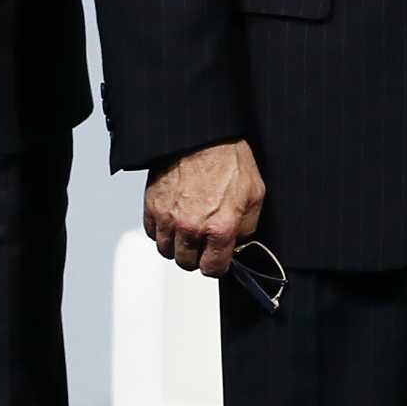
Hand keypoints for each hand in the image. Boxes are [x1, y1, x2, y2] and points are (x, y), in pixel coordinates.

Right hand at [146, 140, 264, 276]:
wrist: (202, 137)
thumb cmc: (229, 160)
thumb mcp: (254, 195)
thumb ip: (247, 227)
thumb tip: (238, 243)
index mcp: (220, 227)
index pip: (213, 268)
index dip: (217, 265)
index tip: (217, 259)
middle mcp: (192, 227)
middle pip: (187, 263)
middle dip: (197, 257)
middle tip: (203, 244)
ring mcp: (168, 218)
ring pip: (167, 251)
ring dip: (177, 245)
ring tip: (188, 231)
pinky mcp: (152, 207)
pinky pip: (152, 233)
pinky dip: (162, 231)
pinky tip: (174, 219)